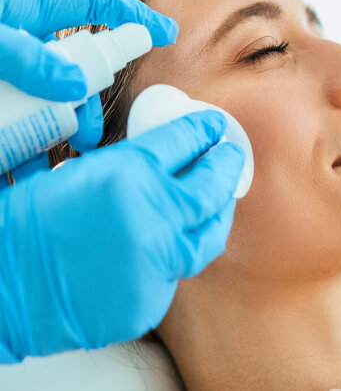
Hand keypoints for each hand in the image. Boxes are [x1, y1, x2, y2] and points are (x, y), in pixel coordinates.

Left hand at [0, 0, 177, 183]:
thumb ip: (24, 56)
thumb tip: (75, 86)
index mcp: (26, 15)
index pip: (94, 5)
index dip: (134, 14)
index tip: (167, 34)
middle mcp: (27, 51)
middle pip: (79, 72)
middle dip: (89, 105)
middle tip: (86, 135)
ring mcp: (15, 84)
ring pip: (57, 109)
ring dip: (63, 137)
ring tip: (57, 165)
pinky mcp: (2, 115)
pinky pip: (24, 135)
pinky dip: (31, 159)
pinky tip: (30, 175)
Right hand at [0, 110, 244, 362]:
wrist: (1, 284)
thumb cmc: (25, 223)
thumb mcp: (76, 172)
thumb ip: (128, 162)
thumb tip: (166, 152)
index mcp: (127, 175)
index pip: (184, 141)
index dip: (204, 129)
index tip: (214, 126)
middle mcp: (150, 217)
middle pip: (211, 186)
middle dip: (226, 165)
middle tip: (230, 154)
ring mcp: (155, 263)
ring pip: (208, 236)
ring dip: (218, 213)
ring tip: (219, 200)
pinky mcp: (150, 301)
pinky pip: (176, 273)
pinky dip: (176, 255)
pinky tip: (171, 244)